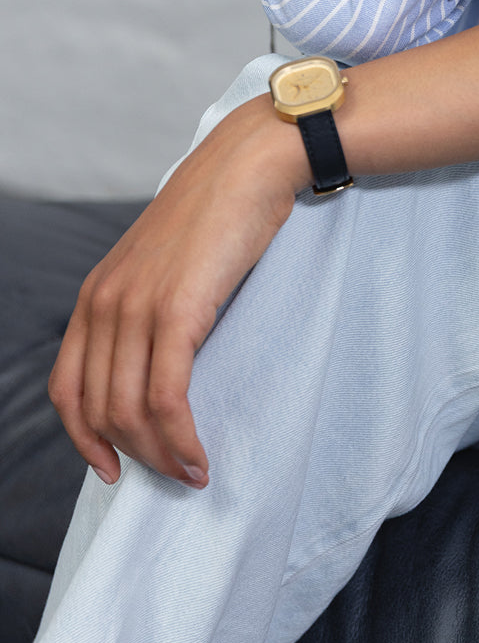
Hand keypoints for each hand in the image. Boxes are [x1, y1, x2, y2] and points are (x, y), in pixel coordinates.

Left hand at [48, 95, 306, 489]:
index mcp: (96, 296)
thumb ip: (153, 307)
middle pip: (97, 410)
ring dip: (161, 455)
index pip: (68, 389)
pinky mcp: (175, 312)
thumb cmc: (221, 214)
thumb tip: (168, 361)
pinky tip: (200, 453)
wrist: (247, 167)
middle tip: (174, 475)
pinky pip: (164, 395)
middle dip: (133, 456)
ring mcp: (135, 308)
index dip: (85, 439)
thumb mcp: (168, 264)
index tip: (115, 467)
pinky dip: (179, 436)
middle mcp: (103, 304)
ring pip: (128, 411)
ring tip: (194, 471)